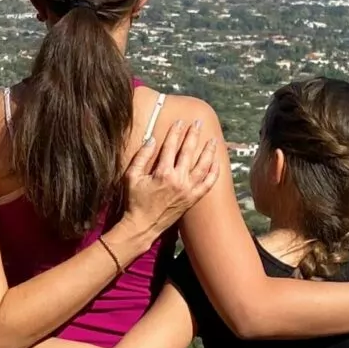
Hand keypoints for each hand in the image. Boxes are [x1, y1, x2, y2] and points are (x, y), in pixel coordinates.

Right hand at [119, 115, 220, 239]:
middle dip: (194, 135)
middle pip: (189, 152)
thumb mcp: (131, 177)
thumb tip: (152, 140)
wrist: (143, 226)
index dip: (176, 132)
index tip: (180, 122)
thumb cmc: (135, 201)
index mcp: (163, 173)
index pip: (171, 146)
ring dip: (208, 151)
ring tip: (213, 140)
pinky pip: (208, 184)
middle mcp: (179, 180)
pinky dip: (214, 173)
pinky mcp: (192, 199)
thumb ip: (142, 157)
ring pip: (203, 166)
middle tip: (198, 123)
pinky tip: (216, 163)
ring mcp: (188, 190)